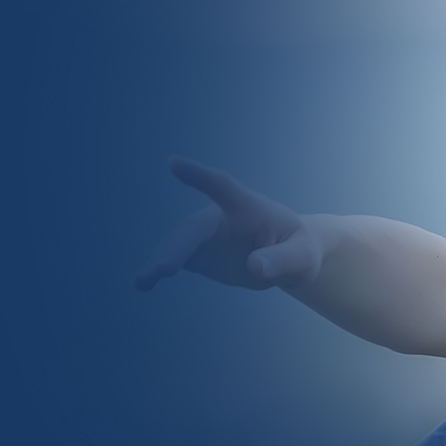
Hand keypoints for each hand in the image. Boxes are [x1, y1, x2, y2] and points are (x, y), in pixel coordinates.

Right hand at [134, 157, 324, 290]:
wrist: (290, 258)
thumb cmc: (300, 249)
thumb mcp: (303, 257)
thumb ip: (282, 260)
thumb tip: (253, 268)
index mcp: (250, 208)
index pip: (224, 187)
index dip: (200, 176)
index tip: (173, 163)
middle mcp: (222, 218)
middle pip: (194, 227)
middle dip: (178, 245)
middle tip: (164, 269)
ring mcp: (207, 237)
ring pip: (178, 243)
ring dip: (161, 259)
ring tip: (142, 281)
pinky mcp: (199, 254)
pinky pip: (176, 258)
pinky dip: (157, 270)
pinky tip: (142, 282)